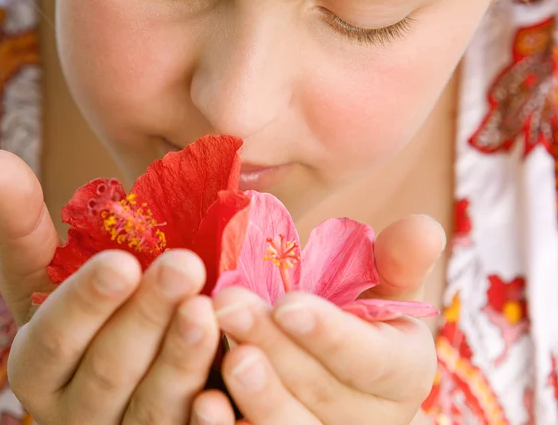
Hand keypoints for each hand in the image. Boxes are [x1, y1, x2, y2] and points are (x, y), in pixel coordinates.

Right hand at [0, 149, 235, 424]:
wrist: (139, 363)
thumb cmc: (95, 309)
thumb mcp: (55, 274)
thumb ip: (26, 226)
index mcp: (41, 364)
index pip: (53, 338)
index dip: (85, 301)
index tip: (122, 261)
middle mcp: (76, 410)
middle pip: (108, 371)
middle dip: (145, 318)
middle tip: (184, 266)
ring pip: (151, 408)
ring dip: (180, 359)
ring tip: (208, 308)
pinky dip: (208, 416)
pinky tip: (230, 380)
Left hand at [212, 215, 444, 423]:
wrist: (336, 369)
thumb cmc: (357, 317)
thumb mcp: (383, 287)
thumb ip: (398, 260)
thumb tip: (425, 226)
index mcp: (401, 373)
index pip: (370, 359)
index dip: (330, 334)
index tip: (287, 304)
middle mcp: (370, 419)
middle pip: (320, 390)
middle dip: (274, 346)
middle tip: (229, 305)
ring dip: (257, 395)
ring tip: (225, 356)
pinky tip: (206, 404)